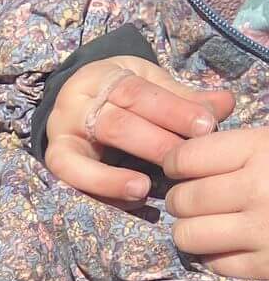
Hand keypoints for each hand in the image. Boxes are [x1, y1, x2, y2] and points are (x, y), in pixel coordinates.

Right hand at [44, 59, 232, 203]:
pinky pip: (71, 183)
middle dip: (152, 143)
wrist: (78, 101)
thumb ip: (186, 99)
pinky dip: (100, 193)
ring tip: (143, 190)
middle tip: (184, 161)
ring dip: (112, 178)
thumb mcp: (151, 87)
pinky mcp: (54, 165)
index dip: (172, 110)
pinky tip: (130, 202)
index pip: (137, 93)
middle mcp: (74, 107)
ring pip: (79, 160)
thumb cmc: (122, 95)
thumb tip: (226, 105)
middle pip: (113, 125)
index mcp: (102, 78)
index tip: (205, 127)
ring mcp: (58, 138)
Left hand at [163, 127, 268, 279]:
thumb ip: (239, 146)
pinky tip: (230, 243)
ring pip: (187, 235)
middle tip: (195, 198)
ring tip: (208, 222)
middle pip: (181, 199)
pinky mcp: (266, 265)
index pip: (186, 157)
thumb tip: (185, 151)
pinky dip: (215, 255)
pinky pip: (214, 264)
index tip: (182, 167)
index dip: (177, 162)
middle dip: (180, 199)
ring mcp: (261, 230)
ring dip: (190, 229)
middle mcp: (257, 190)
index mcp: (261, 150)